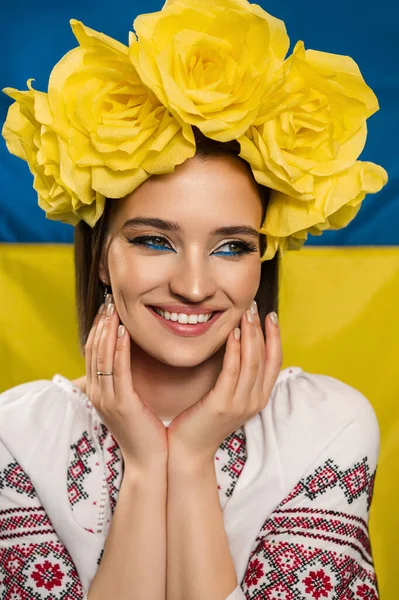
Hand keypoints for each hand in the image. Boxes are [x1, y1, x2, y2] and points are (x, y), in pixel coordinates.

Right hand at [85, 297, 168, 473]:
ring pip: (103, 357)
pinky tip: (124, 332)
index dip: (99, 329)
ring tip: (115, 309)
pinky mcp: (121, 404)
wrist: (151, 461)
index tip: (108, 308)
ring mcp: (107, 399)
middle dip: (101, 323)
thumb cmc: (146, 431)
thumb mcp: (130, 403)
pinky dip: (119, 349)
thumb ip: (125, 383)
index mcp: (99, 393)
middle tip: (109, 300)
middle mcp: (98, 394)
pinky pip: (117, 370)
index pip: (93, 353)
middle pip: (94, 350)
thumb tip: (131, 360)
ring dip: (108, 330)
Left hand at [166, 302, 282, 464]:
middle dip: (261, 329)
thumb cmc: (203, 419)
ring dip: (250, 334)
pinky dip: (234, 350)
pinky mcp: (222, 404)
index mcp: (258, 397)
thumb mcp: (227, 396)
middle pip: (265, 358)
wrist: (188, 449)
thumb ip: (236, 375)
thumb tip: (238, 346)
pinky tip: (232, 333)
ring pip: (251, 362)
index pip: (274, 362)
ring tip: (245, 313)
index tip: (270, 315)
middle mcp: (254, 400)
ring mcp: (240, 404)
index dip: (275, 337)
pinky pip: (232, 372)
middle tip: (254, 306)